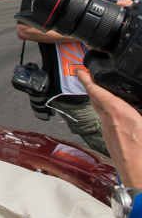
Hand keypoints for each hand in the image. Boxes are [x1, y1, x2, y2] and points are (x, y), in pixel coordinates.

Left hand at [77, 69, 141, 184]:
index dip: (88, 81)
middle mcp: (111, 124)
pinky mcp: (111, 146)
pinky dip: (108, 116)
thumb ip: (138, 116)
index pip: (99, 93)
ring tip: (104, 94)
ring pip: (101, 113)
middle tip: (90, 78)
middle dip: (93, 88)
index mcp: (121, 116)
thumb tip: (137, 113)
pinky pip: (107, 125)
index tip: (81, 71)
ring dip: (101, 102)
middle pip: (97, 101)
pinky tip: (116, 117)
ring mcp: (109, 136)